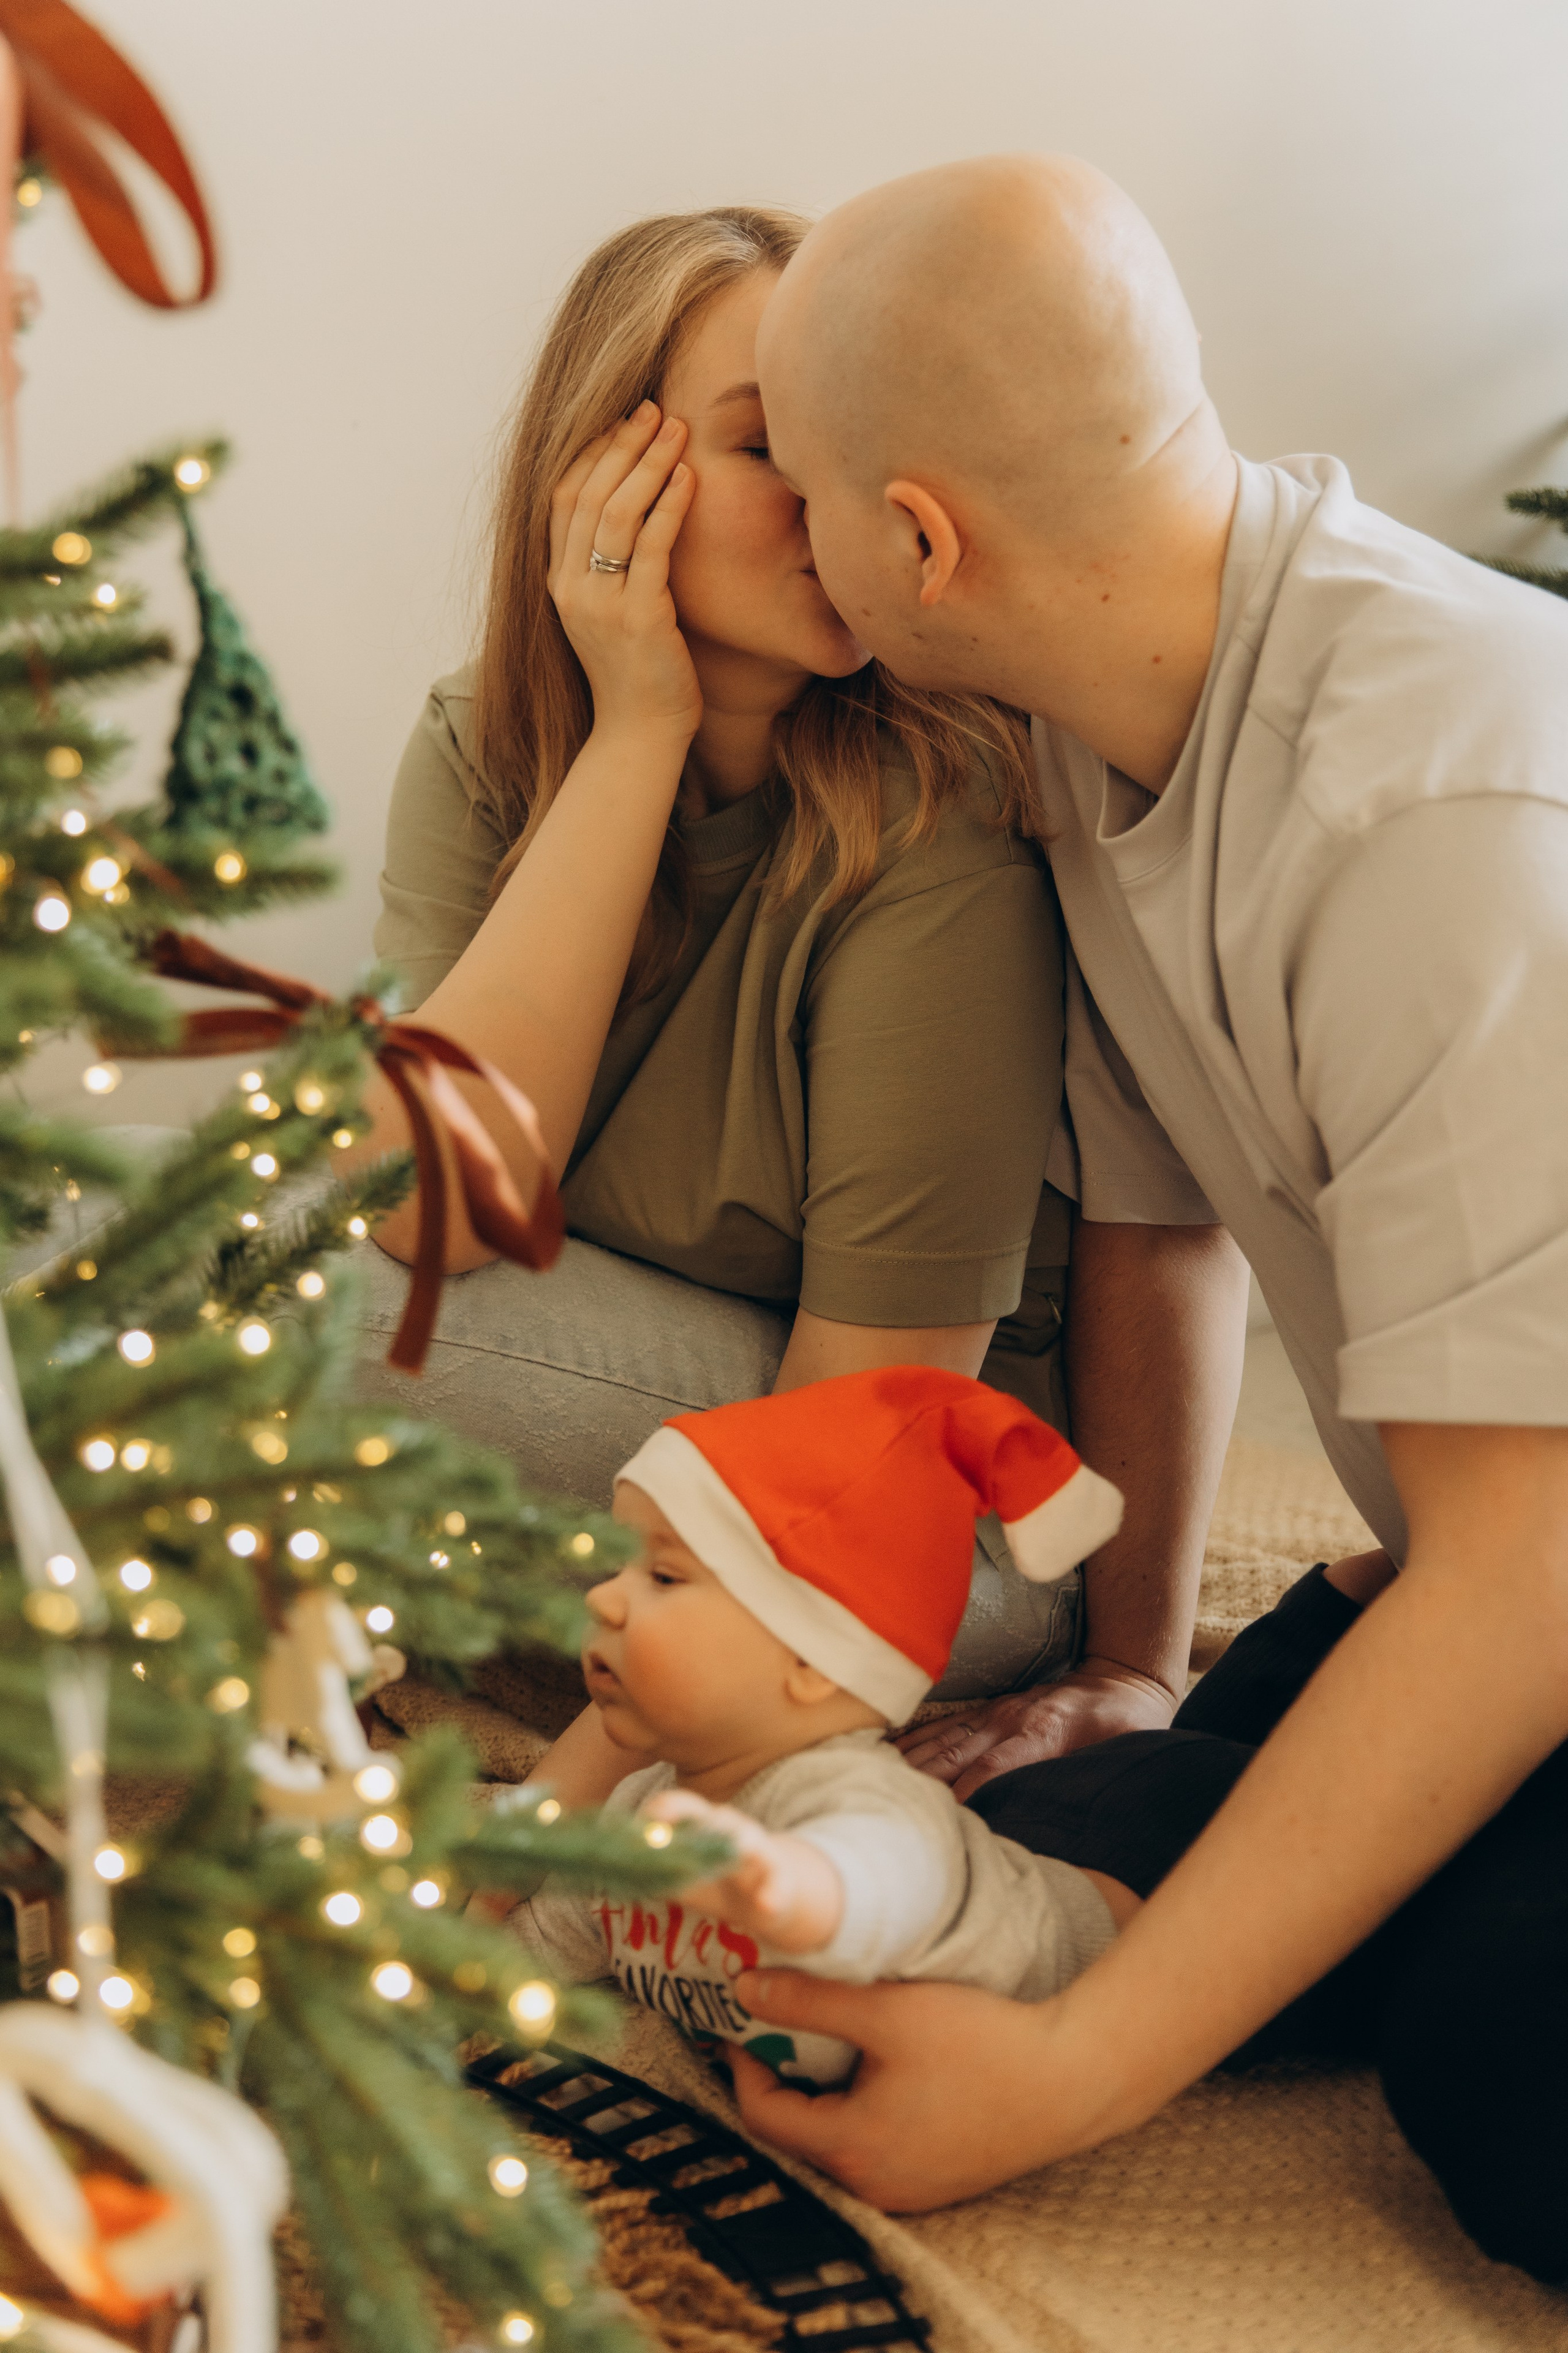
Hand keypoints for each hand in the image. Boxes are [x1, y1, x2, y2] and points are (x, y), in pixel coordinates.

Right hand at [548, 401, 701, 742]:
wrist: (640, 733)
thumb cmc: (637, 672)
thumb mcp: (610, 610)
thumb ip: (609, 564)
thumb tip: (634, 510)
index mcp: (557, 581)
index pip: (563, 496)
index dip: (592, 451)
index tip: (623, 420)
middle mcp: (570, 587)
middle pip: (586, 494)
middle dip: (621, 444)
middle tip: (653, 409)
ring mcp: (599, 603)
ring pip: (615, 513)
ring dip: (646, 464)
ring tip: (675, 429)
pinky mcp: (636, 618)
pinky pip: (650, 547)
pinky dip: (668, 506)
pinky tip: (688, 477)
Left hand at [640, 1790, 842, 1954]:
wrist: (766, 1896)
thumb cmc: (713, 1878)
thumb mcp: (679, 1875)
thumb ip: (649, 1870)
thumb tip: (607, 1867)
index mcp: (702, 1825)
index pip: (680, 1807)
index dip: (662, 1810)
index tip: (643, 1820)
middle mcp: (729, 1830)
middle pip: (713, 1815)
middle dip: (696, 1816)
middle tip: (670, 1820)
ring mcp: (756, 1852)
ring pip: (750, 1840)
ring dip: (742, 1843)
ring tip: (737, 1851)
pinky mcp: (778, 1880)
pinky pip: (778, 1885)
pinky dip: (773, 1894)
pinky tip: (766, 1906)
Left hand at [727, 1967, 1113, 2210]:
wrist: (1073, 2079)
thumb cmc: (983, 2043)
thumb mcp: (889, 2011)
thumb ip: (811, 2001)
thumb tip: (745, 1988)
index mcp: (853, 2149)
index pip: (763, 2115)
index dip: (742, 2064)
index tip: (738, 2016)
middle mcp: (873, 2185)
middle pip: (796, 2133)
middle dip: (778, 2076)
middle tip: (772, 2021)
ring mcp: (907, 2189)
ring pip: (834, 2141)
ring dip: (818, 2092)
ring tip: (818, 2034)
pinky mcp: (935, 2179)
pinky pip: (872, 2147)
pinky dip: (855, 2108)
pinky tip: (871, 2066)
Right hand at [894, 1658, 1175, 1801]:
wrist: (1123, 1679)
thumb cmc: (1127, 1727)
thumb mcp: (1122, 1755)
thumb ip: (1087, 1783)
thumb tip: (1064, 1825)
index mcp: (1042, 1735)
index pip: (992, 1770)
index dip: (962, 1797)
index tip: (935, 1825)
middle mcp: (1008, 1722)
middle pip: (952, 1755)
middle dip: (917, 1785)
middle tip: (881, 1813)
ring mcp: (994, 1714)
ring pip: (940, 1740)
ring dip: (906, 1765)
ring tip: (867, 1787)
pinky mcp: (988, 1711)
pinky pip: (942, 1727)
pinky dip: (911, 1742)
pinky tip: (885, 1755)